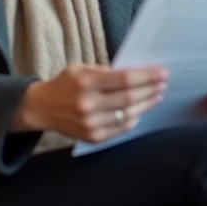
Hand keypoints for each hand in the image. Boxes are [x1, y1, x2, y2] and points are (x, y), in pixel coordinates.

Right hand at [13, 64, 167, 142]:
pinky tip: (141, 110)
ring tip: (157, 95)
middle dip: (151, 89)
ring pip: (128, 114)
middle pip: (129, 97)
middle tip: (164, 83)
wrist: (42, 108)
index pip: (124, 79)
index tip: (162, 72)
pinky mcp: (92, 136)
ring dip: (147, 104)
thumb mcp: (81, 68)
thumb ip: (106, 71)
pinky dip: (134, 119)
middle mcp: (88, 104)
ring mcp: (90, 123)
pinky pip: (121, 128)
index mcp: (86, 83)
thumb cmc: (65, 84)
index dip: (147, 76)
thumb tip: (136, 73)